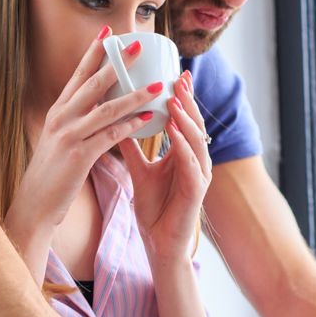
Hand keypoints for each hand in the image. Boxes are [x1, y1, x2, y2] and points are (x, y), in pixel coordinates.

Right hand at [7, 28, 160, 244]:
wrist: (34, 204)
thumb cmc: (51, 173)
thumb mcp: (59, 139)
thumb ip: (76, 121)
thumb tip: (97, 106)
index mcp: (58, 112)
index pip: (78, 75)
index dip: (93, 53)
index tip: (107, 32)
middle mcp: (61, 118)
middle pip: (92, 84)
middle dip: (116, 63)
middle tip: (137, 45)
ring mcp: (69, 136)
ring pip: (106, 108)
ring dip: (134, 95)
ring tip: (156, 84)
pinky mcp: (78, 156)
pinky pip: (110, 136)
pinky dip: (130, 126)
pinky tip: (147, 118)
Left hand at [122, 70, 210, 266]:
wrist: (158, 244)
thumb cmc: (154, 209)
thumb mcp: (139, 170)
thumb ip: (131, 147)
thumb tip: (116, 121)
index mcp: (184, 154)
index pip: (185, 119)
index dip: (181, 97)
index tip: (173, 73)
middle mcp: (196, 160)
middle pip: (195, 123)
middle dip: (187, 100)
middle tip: (179, 76)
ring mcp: (199, 175)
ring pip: (197, 140)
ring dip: (186, 119)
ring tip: (174, 99)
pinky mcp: (197, 191)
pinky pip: (193, 164)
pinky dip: (184, 147)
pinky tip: (175, 133)